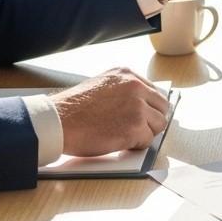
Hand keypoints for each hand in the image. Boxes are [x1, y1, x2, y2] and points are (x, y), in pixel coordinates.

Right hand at [48, 68, 170, 156]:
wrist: (58, 122)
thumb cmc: (73, 108)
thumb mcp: (102, 85)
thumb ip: (123, 90)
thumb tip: (142, 103)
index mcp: (127, 74)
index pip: (154, 92)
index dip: (149, 108)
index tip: (143, 116)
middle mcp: (136, 87)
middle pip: (162, 107)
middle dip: (152, 121)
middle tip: (137, 130)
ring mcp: (137, 107)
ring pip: (159, 125)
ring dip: (144, 134)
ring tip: (124, 136)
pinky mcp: (135, 127)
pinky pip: (148, 141)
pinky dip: (136, 146)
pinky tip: (120, 143)